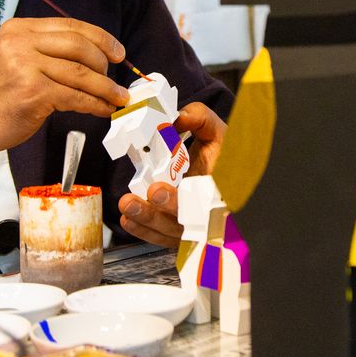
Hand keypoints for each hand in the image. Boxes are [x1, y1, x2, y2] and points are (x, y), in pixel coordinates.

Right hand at [0, 17, 129, 161]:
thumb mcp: (16, 58)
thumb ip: (47, 51)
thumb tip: (95, 56)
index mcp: (19, 29)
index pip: (70, 26)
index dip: (100, 38)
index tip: (118, 51)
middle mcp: (21, 42)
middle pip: (79, 46)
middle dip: (104, 64)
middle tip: (115, 79)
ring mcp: (26, 66)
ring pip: (81, 73)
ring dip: (106, 87)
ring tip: (119, 97)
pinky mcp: (33, 92)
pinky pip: (75, 96)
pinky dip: (95, 104)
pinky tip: (104, 109)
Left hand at [118, 102, 226, 247]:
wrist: (227, 177)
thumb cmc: (223, 157)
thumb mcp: (219, 133)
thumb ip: (201, 120)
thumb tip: (177, 118)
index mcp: (220, 189)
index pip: (206, 201)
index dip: (182, 200)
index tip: (159, 189)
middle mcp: (207, 212)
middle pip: (184, 222)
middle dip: (161, 211)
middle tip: (148, 195)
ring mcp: (192, 226)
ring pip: (169, 232)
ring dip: (146, 221)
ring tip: (128, 204)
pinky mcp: (177, 232)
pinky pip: (160, 237)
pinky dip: (143, 230)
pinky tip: (128, 219)